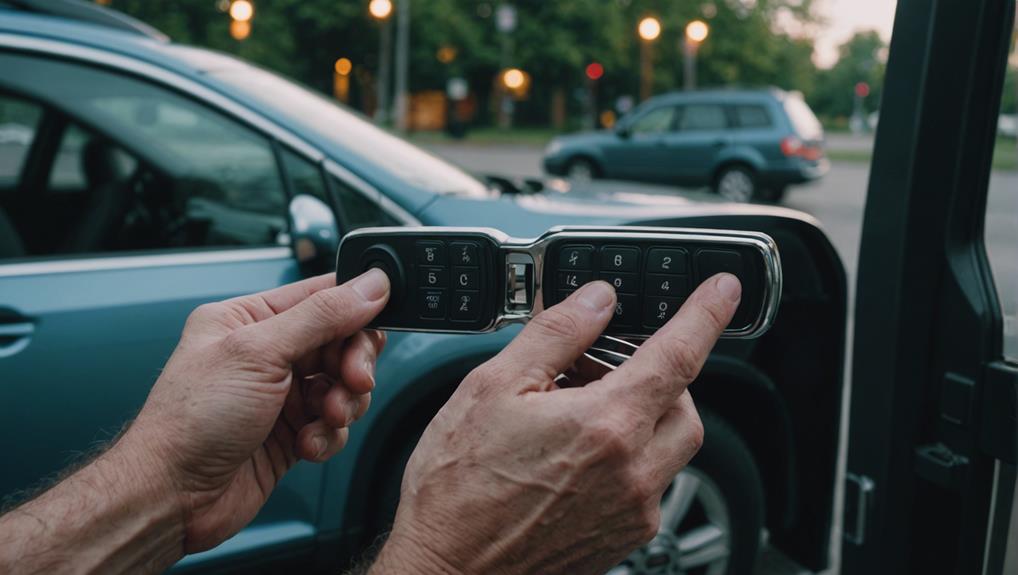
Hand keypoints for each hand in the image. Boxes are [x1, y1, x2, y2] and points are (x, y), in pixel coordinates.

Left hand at [123, 269, 389, 552]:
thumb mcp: (259, 353)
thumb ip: (321, 316)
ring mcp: (280, 394)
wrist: (173, 497)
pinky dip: (329, 436)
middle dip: (353, 364)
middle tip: (354, 380)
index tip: (378, 326)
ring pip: (344, 385)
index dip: (356, 309)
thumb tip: (369, 286)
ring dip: (343, 404)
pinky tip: (307, 445)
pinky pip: (334, 424)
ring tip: (324, 419)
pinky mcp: (292, 432)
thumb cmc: (189, 422)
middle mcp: (267, 353)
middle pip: (341, 342)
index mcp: (250, 318)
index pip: (322, 296)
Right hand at [372, 274, 740, 573]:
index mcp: (604, 427)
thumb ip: (554, 335)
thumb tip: (595, 301)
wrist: (449, 572)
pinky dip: (629, 459)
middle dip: (660, 376)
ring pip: (671, 448)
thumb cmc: (458, 492)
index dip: (706, 314)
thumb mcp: (491, 388)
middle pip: (684, 406)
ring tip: (583, 414)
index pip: (678, 355)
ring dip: (646, 418)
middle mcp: (631, 474)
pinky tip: (577, 457)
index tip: (723, 290)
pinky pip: (650, 486)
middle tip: (606, 367)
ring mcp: (631, 513)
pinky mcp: (622, 541)